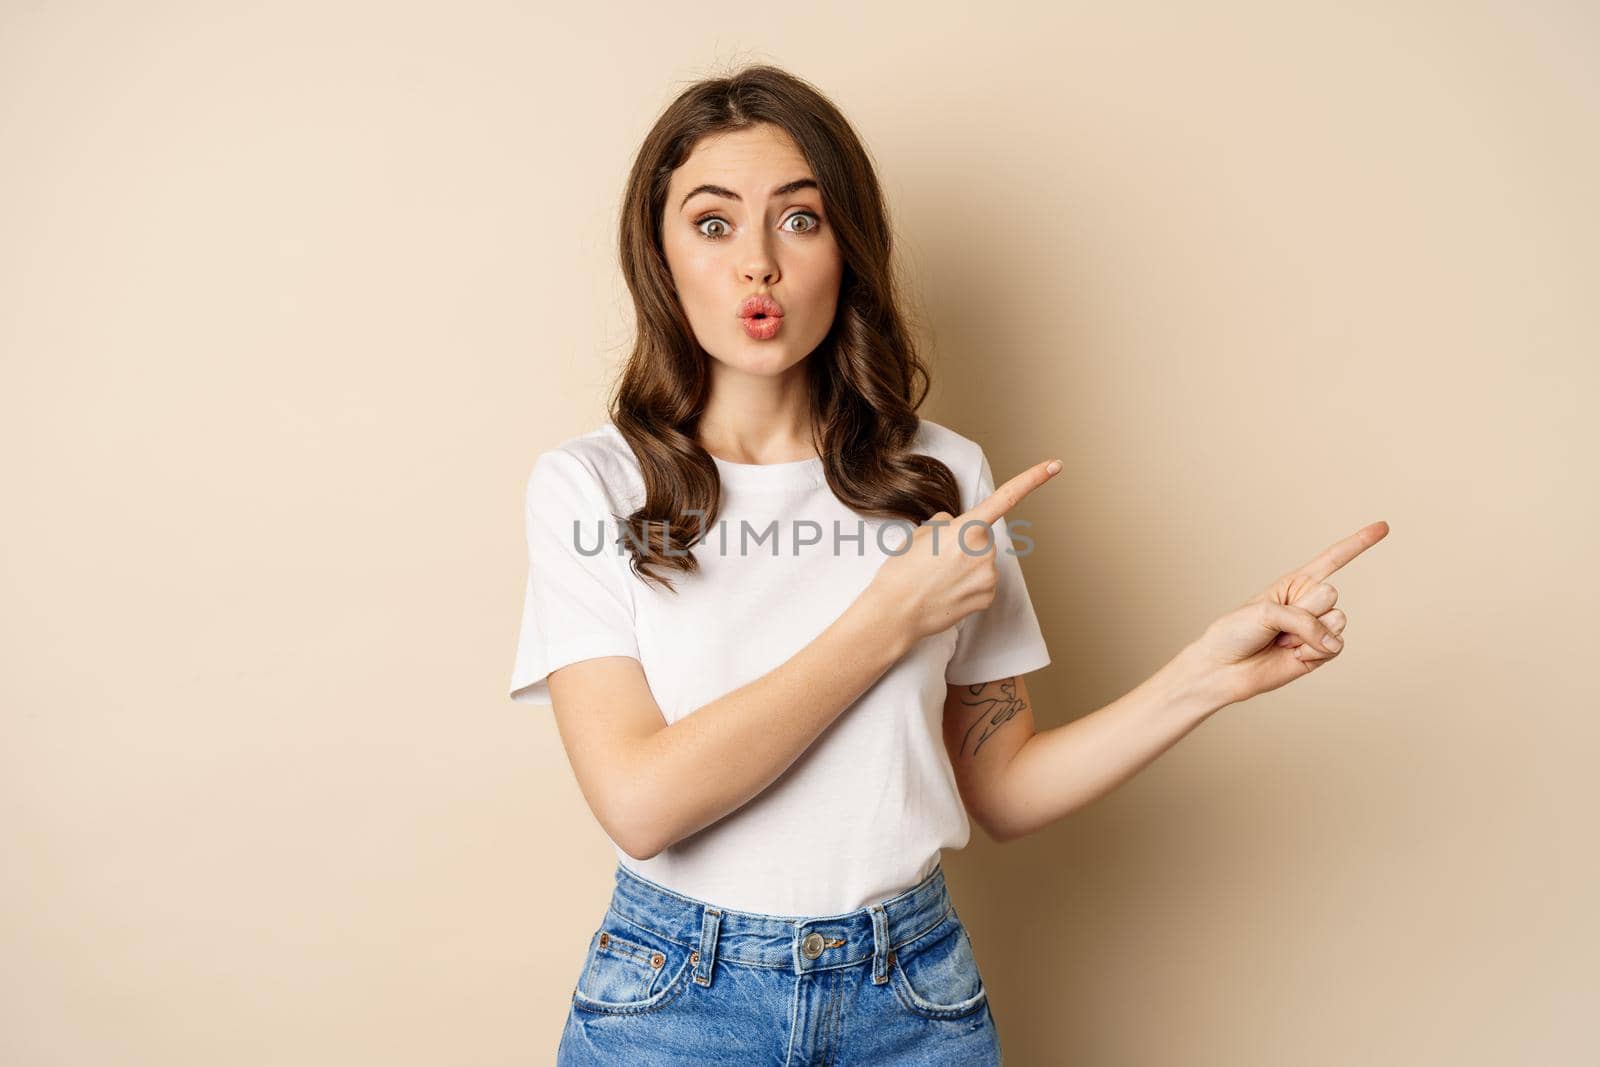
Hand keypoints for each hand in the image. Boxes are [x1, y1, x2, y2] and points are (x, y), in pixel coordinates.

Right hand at [870, 458, 1062, 643]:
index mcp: (967, 528)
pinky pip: (982, 583)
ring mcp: (989, 576)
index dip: (1033, 479)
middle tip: (936, 559)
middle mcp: (984, 551)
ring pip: (983, 562)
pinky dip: (968, 585)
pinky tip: (948, 591)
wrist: (895, 613)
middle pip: (982, 538)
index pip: (1006, 497)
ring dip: (966, 566)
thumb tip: (957, 529)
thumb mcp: (920, 533)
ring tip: (938, 577)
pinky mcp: (988, 597)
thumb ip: (946, 523)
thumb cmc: (902, 571)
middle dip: (965, 543)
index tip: (1055, 465)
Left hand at [1190, 521, 1389, 705]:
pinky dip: (1313, 651)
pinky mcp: (1321, 652)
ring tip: (1281, 641)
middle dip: (1303, 610)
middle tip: (1276, 625)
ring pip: (1337, 620)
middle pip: (1330, 594)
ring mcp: (1318, 628)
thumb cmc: (1235, 633)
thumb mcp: (1263, 611)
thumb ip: (1303, 620)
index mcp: (1296, 583)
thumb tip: (1334, 642)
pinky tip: (1292, 654)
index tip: (1384, 526)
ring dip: (1306, 633)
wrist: (1224, 668)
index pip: (1333, 559)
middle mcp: (1311, 603)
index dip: (1359, 543)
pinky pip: (1335, 646)